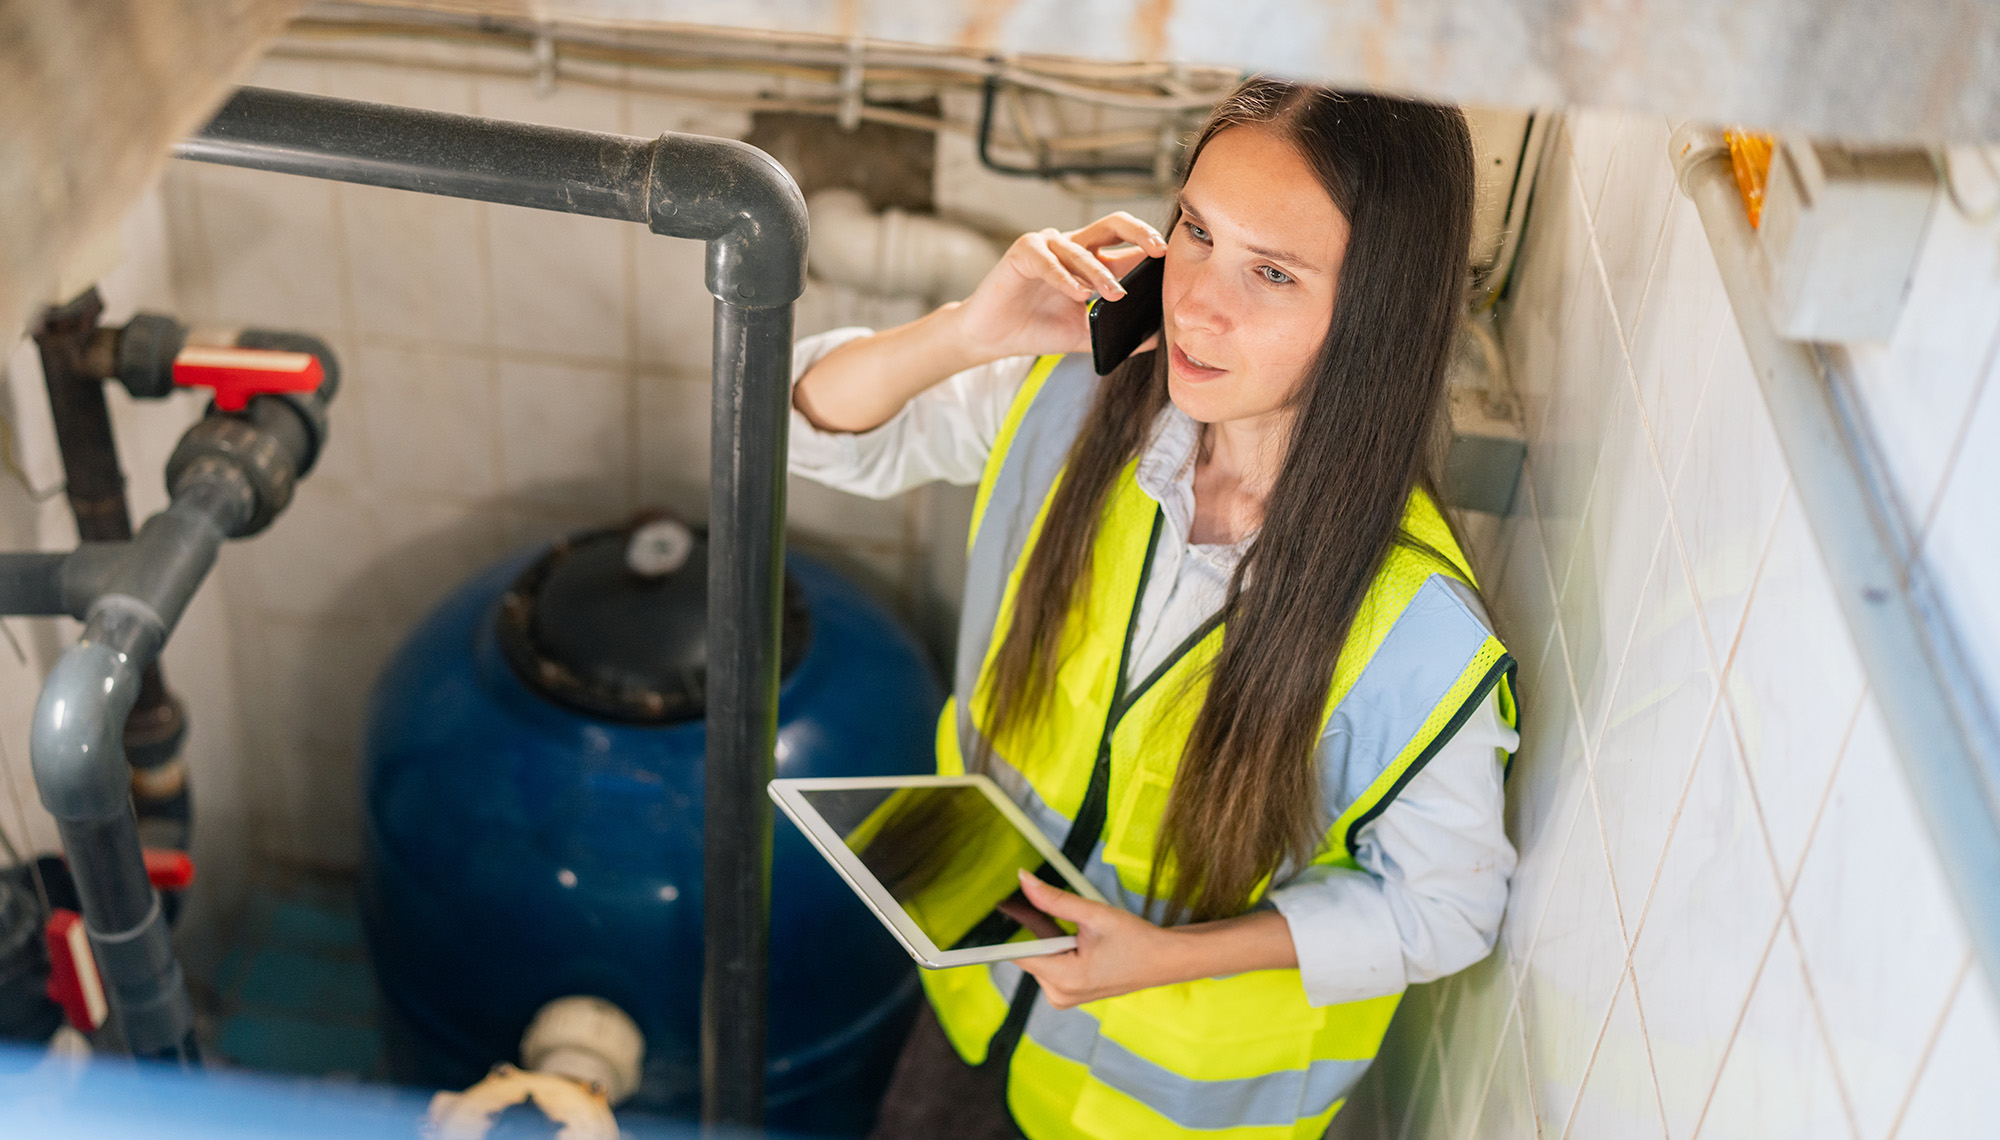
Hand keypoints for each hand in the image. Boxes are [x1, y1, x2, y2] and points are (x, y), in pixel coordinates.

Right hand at [950, 213, 1167, 361]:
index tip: (1175, 258)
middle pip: (1113, 224)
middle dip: (1140, 232)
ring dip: (1100, 273)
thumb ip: (1120, 333)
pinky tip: (1077, 294)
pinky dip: (1064, 277)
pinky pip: (1048, 260)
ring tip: (1114, 295)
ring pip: (1082, 249)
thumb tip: (1160, 338)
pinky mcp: (1023, 252)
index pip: (1129, 242)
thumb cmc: (1040, 329)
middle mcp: (1074, 246)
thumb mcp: (1087, 334)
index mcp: (1093, 260)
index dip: (1152, 245)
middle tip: (1158, 250)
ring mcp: (1048, 246)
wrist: (994, 337)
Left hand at [1011, 868, 1179, 1007]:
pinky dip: (1057, 950)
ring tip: (1081, 933)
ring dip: (1051, 940)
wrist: (1163, 961)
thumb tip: (1023, 880)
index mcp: (1065, 979)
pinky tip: (1078, 943)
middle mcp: (1059, 995)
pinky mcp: (1067, 995)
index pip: (1019, 954)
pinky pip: (1050, 966)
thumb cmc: (1135, 939)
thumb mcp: (1094, 914)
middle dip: (1040, 931)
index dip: (1011, 929)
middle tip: (1065, 917)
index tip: (1003, 906)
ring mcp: (1063, 998)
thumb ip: (1054, 899)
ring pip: (1039, 959)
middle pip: (1029, 954)